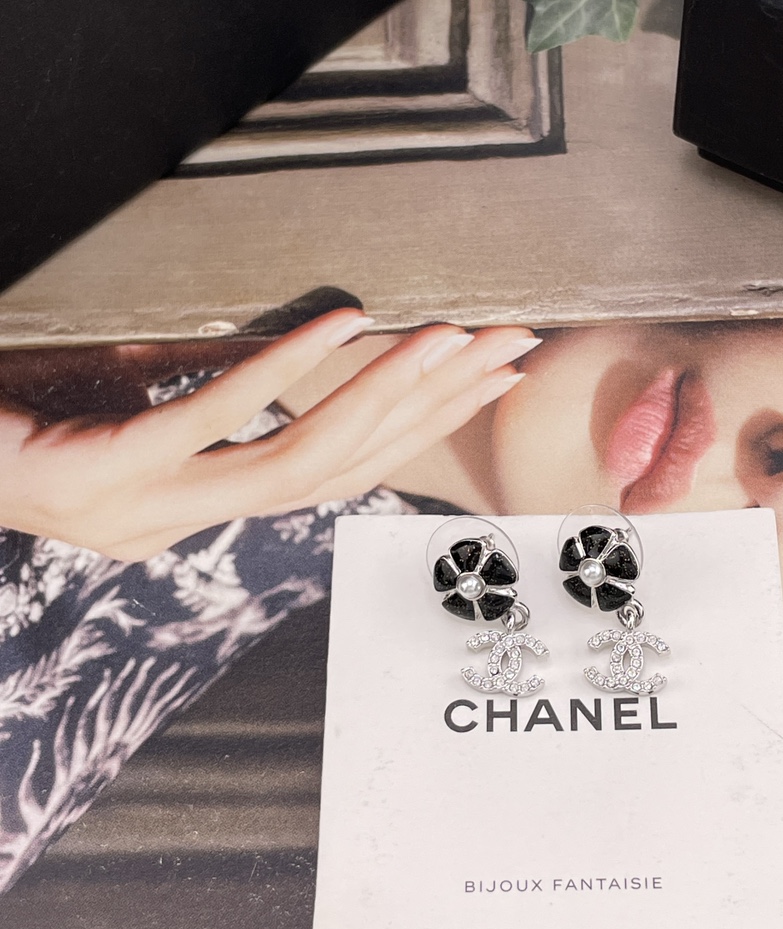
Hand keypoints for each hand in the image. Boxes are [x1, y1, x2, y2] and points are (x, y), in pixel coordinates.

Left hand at [0, 310, 536, 560]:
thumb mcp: (116, 433)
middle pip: (339, 470)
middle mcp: (185, 523)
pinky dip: (288, 372)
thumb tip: (282, 383)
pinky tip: (346, 324)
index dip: (414, 433)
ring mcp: (149, 506)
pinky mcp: (110, 469)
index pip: (331, 478)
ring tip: (453, 340)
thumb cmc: (10, 437)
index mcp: (192, 515)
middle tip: (505, 350)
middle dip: (433, 410)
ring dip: (387, 394)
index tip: (480, 383)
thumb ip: (198, 426)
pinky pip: (217, 420)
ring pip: (301, 460)